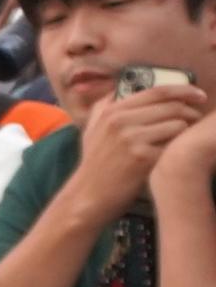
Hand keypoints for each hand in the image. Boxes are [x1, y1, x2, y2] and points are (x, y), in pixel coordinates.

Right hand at [71, 82, 207, 219]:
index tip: (198, 96)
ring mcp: (132, 139)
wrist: (87, 196)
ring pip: (178, 125)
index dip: (184, 90)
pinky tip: (171, 155)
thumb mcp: (91, 130)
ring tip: (181, 141)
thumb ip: (103, 108)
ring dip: (185, 133)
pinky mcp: (142, 158)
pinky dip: (177, 149)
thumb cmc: (94, 164)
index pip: (158, 91)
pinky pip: (174, 145)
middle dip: (191, 113)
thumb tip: (116, 90)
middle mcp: (121, 122)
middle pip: (172, 107)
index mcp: (113, 111)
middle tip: (196, 122)